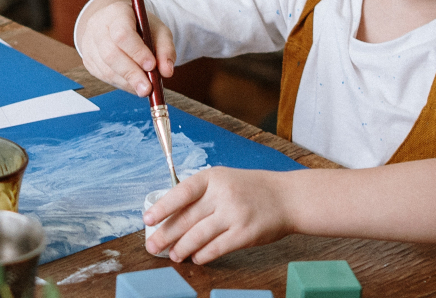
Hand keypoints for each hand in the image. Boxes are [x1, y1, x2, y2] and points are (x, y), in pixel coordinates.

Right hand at [77, 0, 175, 96]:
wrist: (115, 23)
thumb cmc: (139, 26)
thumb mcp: (158, 30)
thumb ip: (165, 49)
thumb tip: (167, 72)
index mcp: (116, 12)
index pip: (122, 34)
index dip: (137, 52)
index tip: (151, 65)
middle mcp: (98, 26)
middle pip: (111, 54)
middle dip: (132, 73)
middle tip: (148, 88)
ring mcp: (90, 44)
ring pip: (106, 69)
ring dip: (127, 82)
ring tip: (144, 88)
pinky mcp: (88, 60)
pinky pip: (104, 76)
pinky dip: (121, 83)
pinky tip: (133, 84)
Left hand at [143, 167, 294, 262]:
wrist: (287, 198)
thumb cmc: (251, 190)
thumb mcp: (224, 181)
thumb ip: (201, 195)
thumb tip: (171, 217)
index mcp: (213, 177)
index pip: (181, 192)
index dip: (162, 207)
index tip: (147, 220)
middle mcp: (223, 194)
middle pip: (186, 218)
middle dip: (166, 235)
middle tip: (152, 246)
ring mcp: (234, 214)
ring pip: (198, 235)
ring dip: (182, 248)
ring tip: (173, 255)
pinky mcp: (245, 233)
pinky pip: (217, 248)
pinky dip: (203, 255)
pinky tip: (196, 258)